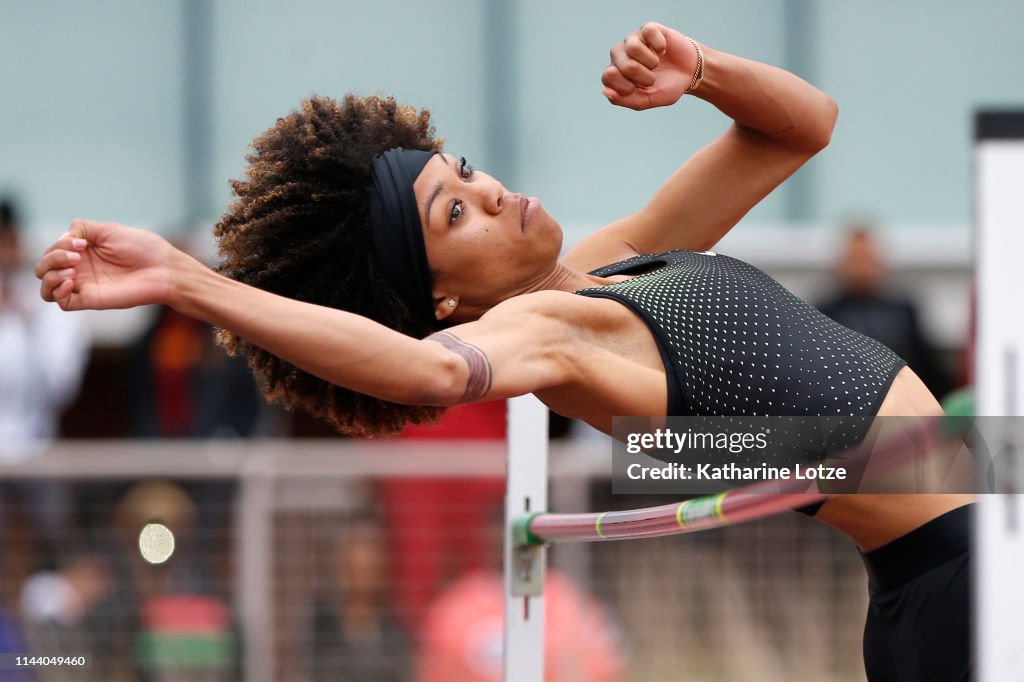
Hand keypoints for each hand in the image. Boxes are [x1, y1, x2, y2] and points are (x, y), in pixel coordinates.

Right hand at [36, 219, 178, 310]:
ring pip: (46, 287)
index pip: (52, 250)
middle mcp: (80, 269)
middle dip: (52, 258)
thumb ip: (82, 228)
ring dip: (49, 275)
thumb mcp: (109, 230)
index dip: (58, 246)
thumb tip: (64, 238)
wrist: (163, 270)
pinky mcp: (90, 300)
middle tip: (77, 257)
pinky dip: (57, 291)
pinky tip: (71, 282)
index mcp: (83, 251)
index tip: (82, 243)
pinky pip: (61, 303)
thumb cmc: (143, 248)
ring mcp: (84, 285)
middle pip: (43, 267)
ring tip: (71, 271)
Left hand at [602, 22, 700, 110]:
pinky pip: (649, 33)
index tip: (639, 89)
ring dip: (651, 62)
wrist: (688, 73)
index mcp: (614, 73)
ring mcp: (632, 40)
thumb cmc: (665, 87)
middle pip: (625, 66)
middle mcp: (619, 55)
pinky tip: (663, 50)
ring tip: (656, 64)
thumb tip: (605, 91)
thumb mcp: (646, 100)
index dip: (627, 87)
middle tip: (653, 78)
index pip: (607, 77)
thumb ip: (624, 99)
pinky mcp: (647, 29)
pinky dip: (660, 46)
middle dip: (645, 77)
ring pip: (633, 48)